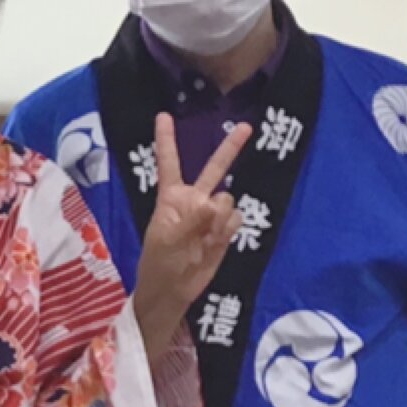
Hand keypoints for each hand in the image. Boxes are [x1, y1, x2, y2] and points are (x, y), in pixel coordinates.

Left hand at [132, 114, 251, 364]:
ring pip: (228, 200)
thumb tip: (216, 203)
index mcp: (171, 197)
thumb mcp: (167, 241)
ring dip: (220, 217)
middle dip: (231, 147)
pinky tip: (214, 243)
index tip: (163, 115)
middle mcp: (194, 199)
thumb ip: (191, 219)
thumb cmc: (160, 264)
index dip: (167, 140)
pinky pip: (236, 219)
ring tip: (204, 238)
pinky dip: (227, 230)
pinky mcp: (225, 230)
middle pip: (214, 168)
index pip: (169, 163)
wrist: (173, 291)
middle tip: (247, 126)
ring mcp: (212, 214)